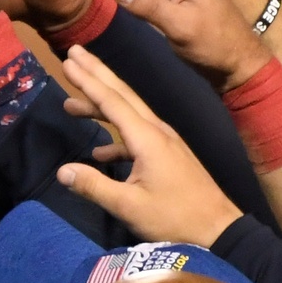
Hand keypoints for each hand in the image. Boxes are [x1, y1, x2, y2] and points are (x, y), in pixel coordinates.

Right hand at [53, 47, 242, 246]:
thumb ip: (94, 186)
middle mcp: (157, 131)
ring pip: (129, 113)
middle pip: (123, 94)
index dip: (88, 80)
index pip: (112, 101)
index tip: (68, 59)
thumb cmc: (175, 218)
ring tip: (72, 102)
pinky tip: (99, 150)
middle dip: (96, 73)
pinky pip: (136, 135)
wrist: (219, 230)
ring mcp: (164, 142)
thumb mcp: (129, 206)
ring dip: (101, 104)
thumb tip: (61, 170)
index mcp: (147, 138)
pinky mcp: (168, 155)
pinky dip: (115, 135)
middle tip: (73, 52)